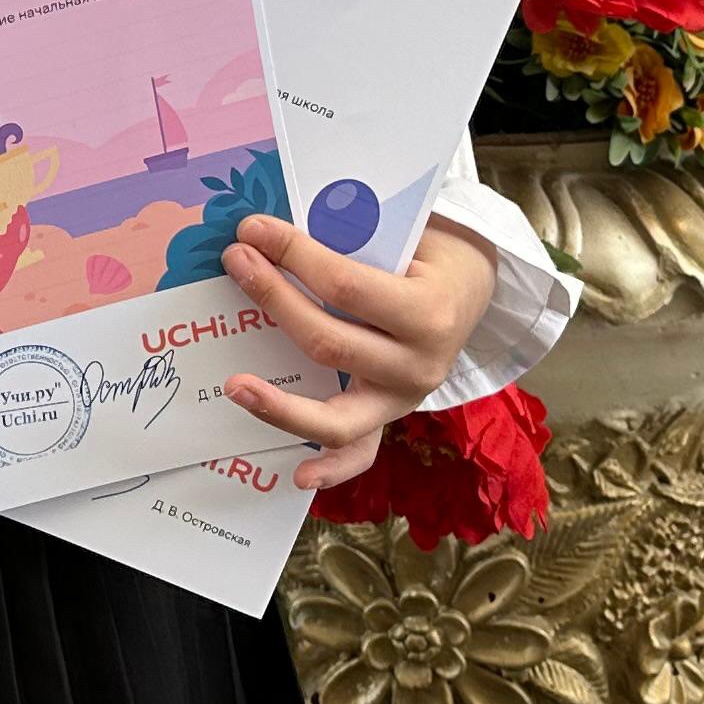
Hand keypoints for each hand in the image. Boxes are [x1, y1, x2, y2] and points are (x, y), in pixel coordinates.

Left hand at [216, 215, 498, 493]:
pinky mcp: (391, 419)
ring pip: (337, 416)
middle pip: (328, 343)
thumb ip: (345, 236)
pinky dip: (330, 468)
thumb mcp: (402, 234)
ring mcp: (404, 400)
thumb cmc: (426, 255)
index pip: (344, 285)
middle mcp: (420, 365)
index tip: (253, 230)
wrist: (470, 288)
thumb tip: (267, 233)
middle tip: (236, 261)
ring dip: (280, 403)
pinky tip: (297, 473)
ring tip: (234, 386)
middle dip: (273, 299)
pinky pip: (361, 452)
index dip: (293, 255)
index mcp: (428, 311)